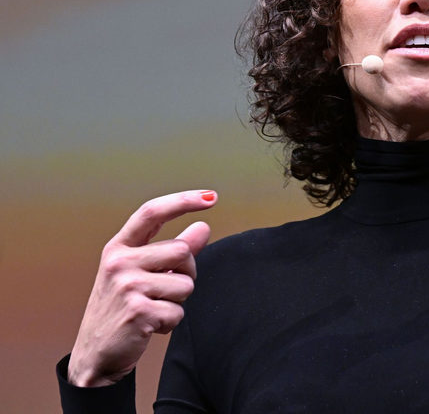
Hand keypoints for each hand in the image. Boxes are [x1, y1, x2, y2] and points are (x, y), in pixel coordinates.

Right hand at [67, 190, 215, 386]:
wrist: (96, 353)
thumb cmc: (123, 307)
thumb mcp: (142, 272)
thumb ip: (174, 249)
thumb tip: (203, 227)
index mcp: (119, 247)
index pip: (152, 212)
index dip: (183, 201)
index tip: (210, 197)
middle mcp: (119, 262)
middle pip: (181, 251)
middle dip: (186, 272)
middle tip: (164, 289)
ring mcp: (126, 286)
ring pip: (185, 284)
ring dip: (178, 300)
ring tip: (153, 307)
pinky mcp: (137, 311)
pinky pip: (178, 311)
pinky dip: (171, 321)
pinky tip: (150, 325)